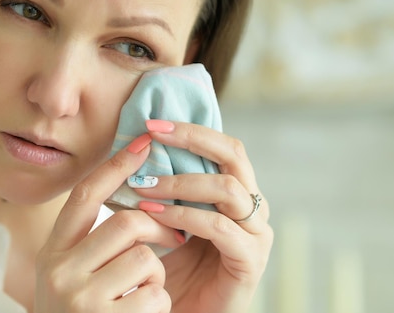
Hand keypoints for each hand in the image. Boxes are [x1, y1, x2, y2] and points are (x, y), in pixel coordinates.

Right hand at [34, 134, 181, 312]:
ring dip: (157, 275)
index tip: (144, 142)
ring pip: (146, 259)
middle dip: (158, 230)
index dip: (117, 167)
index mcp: (51, 253)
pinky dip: (159, 304)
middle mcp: (58, 271)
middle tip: (174, 239)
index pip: (84, 196)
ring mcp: (80, 298)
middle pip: (126, 223)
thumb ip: (92, 241)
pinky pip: (156, 294)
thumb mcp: (73, 275)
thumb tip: (135, 200)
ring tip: (143, 293)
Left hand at [132, 120, 273, 312]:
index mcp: (238, 193)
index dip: (191, 130)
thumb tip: (137, 148)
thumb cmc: (176, 269)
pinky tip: (156, 217)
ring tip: (143, 187)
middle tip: (152, 136)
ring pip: (227, 188)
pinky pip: (219, 227)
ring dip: (180, 183)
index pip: (223, 147)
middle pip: (234, 155)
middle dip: (192, 139)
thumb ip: (167, 190)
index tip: (152, 124)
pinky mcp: (250, 260)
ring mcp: (256, 233)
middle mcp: (253, 207)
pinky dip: (185, 216)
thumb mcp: (170, 221)